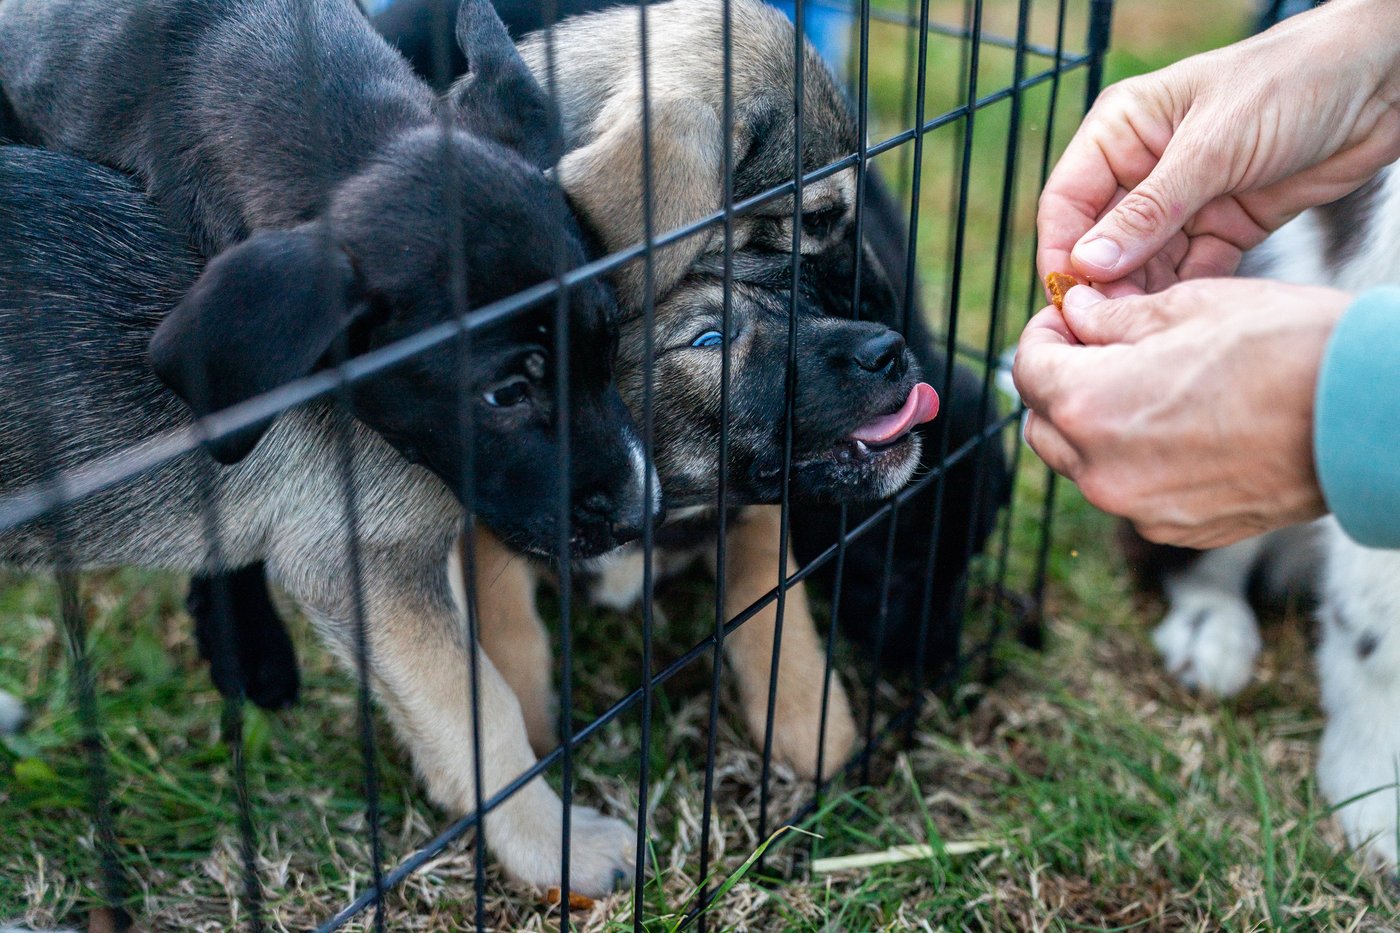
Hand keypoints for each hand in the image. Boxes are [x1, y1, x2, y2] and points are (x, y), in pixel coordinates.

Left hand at [1013, 280, 1349, 547]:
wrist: (1368, 417)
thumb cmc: (1287, 349)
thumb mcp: (1191, 307)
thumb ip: (1115, 318)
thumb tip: (1076, 313)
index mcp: (1093, 405)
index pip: (1028, 368)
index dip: (1045, 333)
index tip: (1069, 318)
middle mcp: (1103, 469)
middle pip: (1044, 423)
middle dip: (1061, 384)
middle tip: (1098, 349)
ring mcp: (1139, 508)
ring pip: (1082, 464)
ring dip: (1094, 426)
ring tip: (1146, 386)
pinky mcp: (1177, 530)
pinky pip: (1130, 492)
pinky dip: (1135, 460)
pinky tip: (1181, 426)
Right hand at [1037, 0, 1399, 295]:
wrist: (1383, 81)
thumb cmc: (1294, 80)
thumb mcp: (1213, 146)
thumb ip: (1150, 210)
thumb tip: (1089, 262)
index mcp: (1123, 130)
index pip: (1067, 200)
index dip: (1061, 251)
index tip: (1067, 298)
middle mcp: (1146, 167)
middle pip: (1101, 239)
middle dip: (1104, 282)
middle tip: (1109, 324)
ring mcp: (1186, 199)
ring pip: (1143, 262)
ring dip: (1142, 294)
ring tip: (1144, 328)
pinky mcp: (1225, 225)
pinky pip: (1190, 271)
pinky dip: (1185, 294)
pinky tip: (1181, 317)